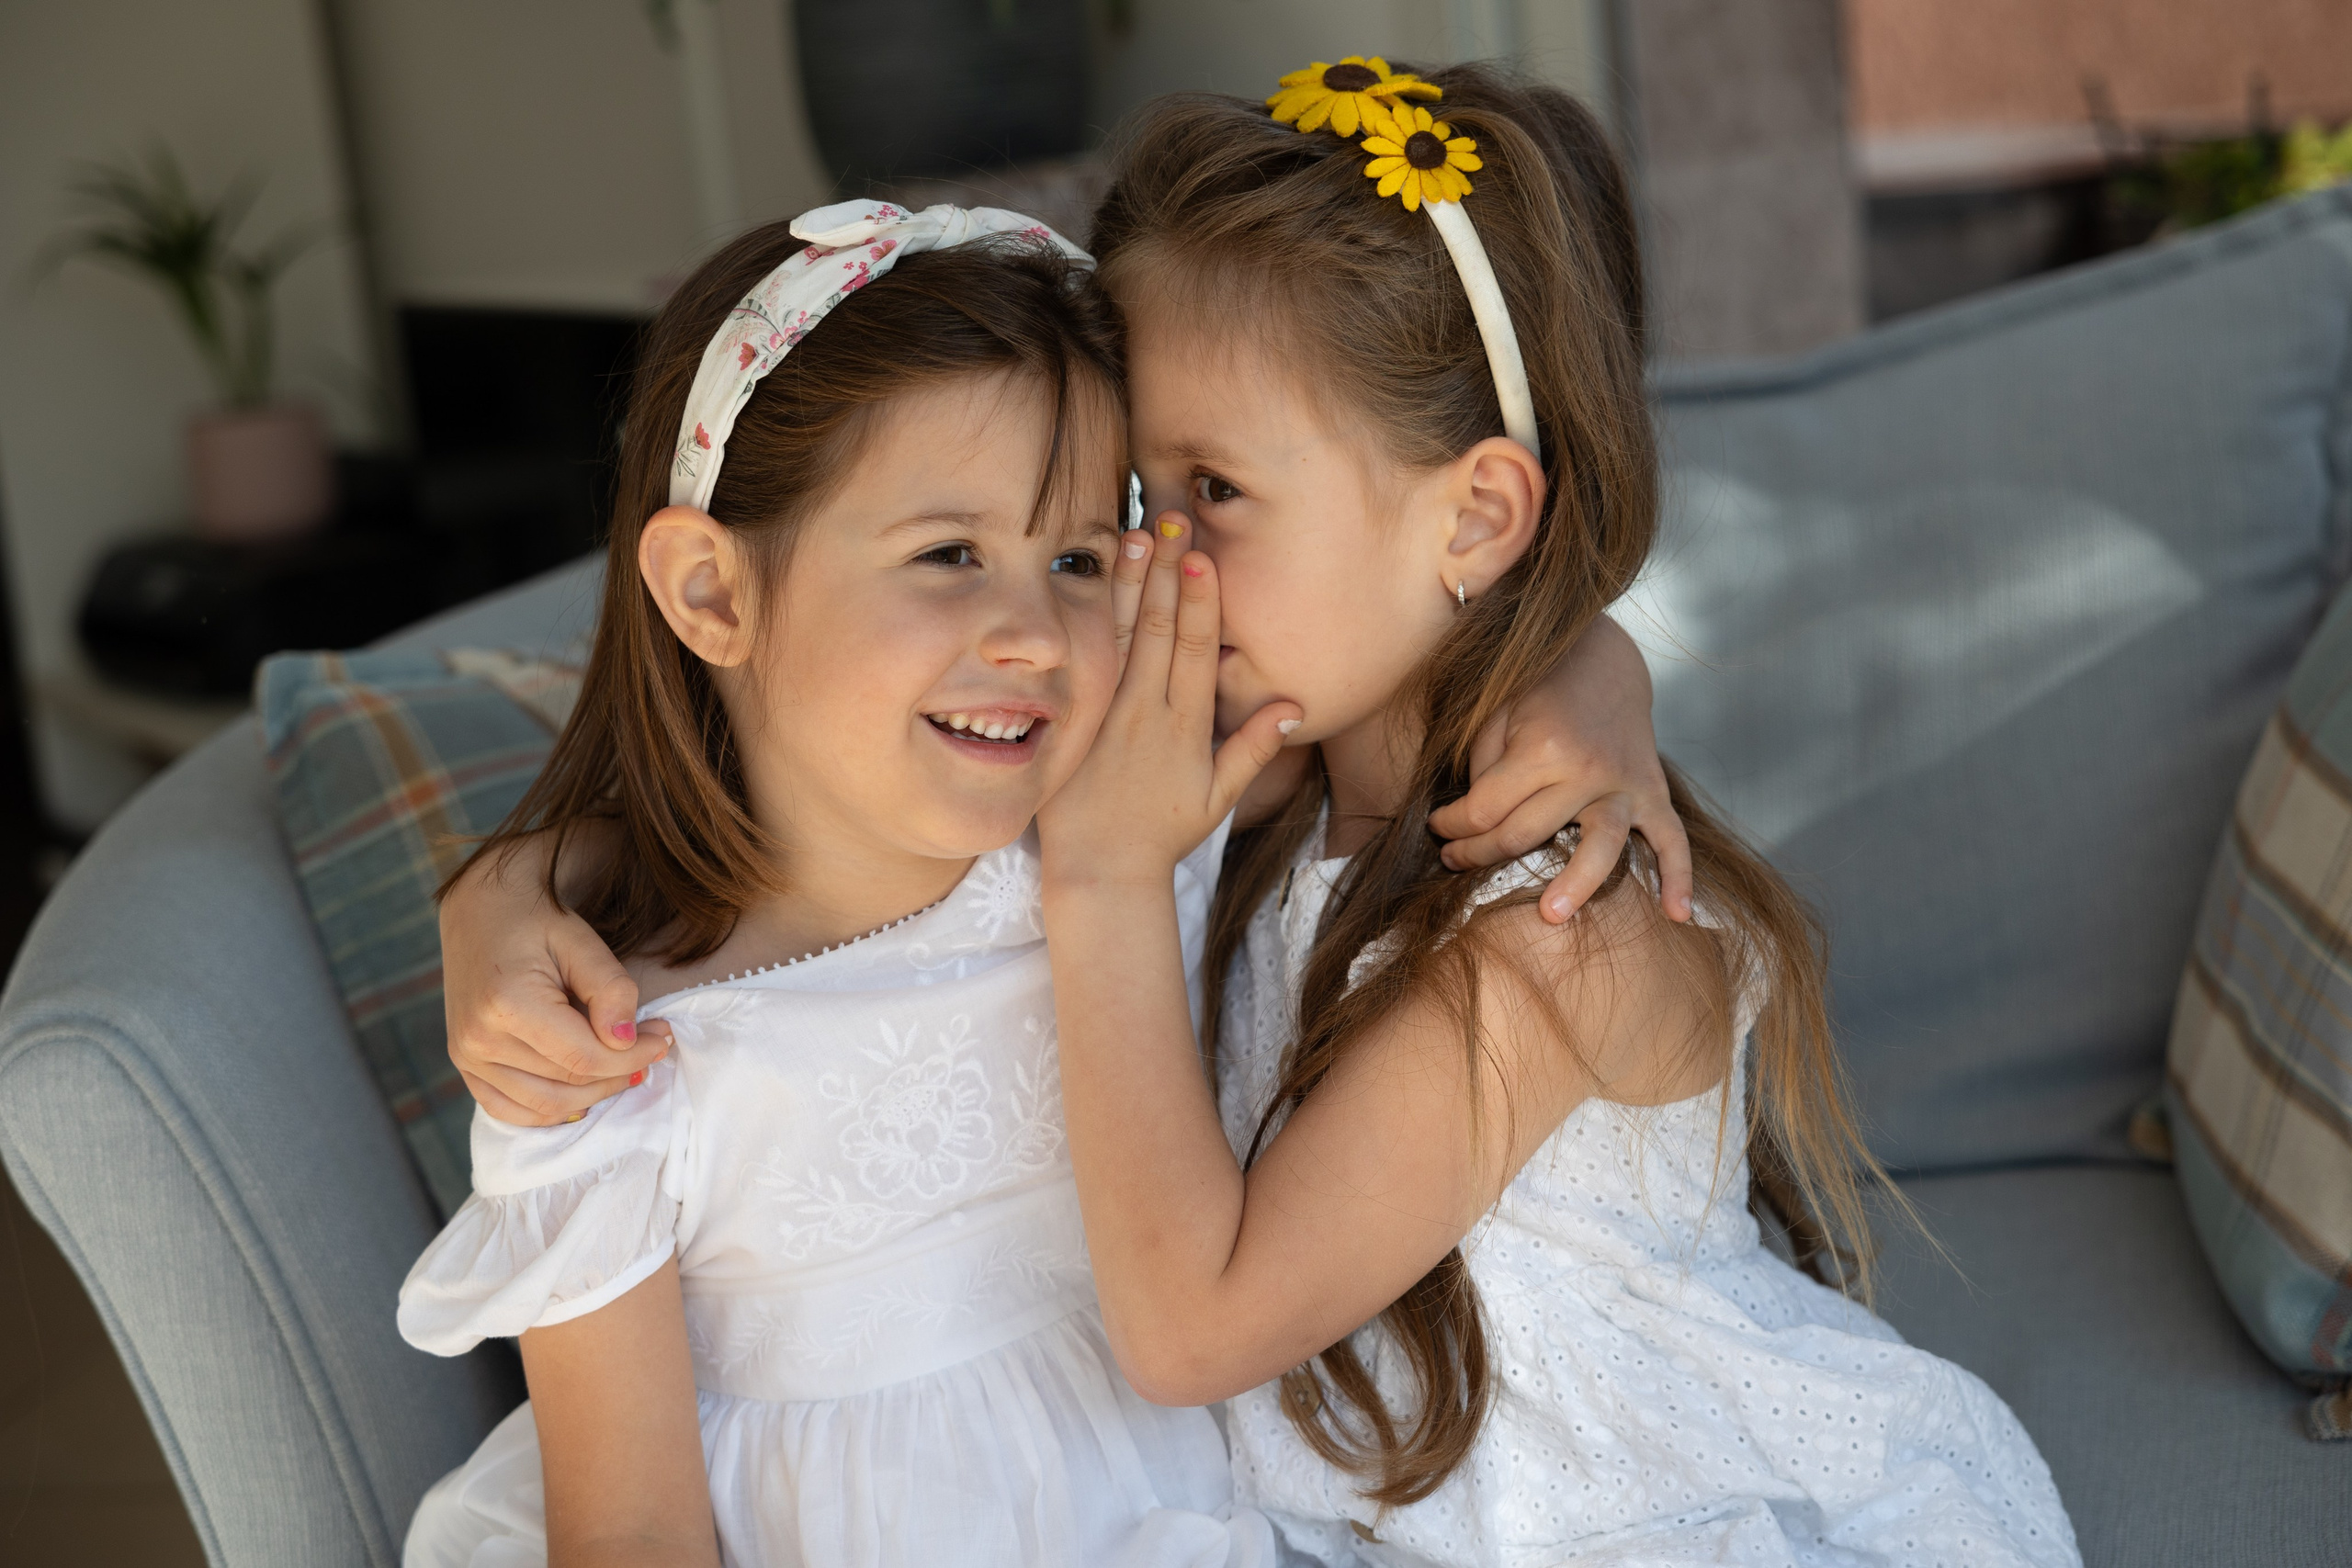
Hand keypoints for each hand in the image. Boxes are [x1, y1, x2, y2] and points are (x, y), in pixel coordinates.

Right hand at [441, 831, 671, 1125]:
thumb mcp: (582, 942)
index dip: (633, 1057)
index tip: (663, 1038)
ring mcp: (467, 1058)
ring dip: (594, 1093)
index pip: (584, 1057)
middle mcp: (479, 1040)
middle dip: (621, 1072)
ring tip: (623, 1066)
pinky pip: (512, 1110)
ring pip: (545, 1105)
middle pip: (568, 1083)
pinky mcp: (465, 1066)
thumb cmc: (535, 921)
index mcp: (507, 1005)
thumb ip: (611, 991)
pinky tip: (584, 1085)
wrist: (479, 910)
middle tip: (652, 1046)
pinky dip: (553, 1108)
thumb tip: (629, 1043)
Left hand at [1038, 513, 1300, 882]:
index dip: (1203, 604)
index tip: (1204, 560)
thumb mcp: (1218, 797)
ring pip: (1123, 635)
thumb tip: (1293, 706)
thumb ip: (1253, 748)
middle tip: (1174, 521)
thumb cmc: (1162, 833)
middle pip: (1161, 629)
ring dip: (1133, 583)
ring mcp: (1108, 713)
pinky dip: (1093, 619)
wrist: (1101, 869)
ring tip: (1137, 534)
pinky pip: (1088, 660)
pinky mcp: (1076, 719)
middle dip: (1169, 572)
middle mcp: (1147, 712)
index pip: (1197, 651)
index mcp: (1186, 726)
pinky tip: (1097, 582)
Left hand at [1427, 615, 1693, 924]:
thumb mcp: (1496, 715)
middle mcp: (1587, 770)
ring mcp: (1624, 783)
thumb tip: (1476, 826)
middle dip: (1479, 854)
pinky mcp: (1653, 791)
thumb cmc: (1537, 690)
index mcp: (1542, 748)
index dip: (1451, 826)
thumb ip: (1485, 772)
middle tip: (1453, 862)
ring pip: (1602, 846)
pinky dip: (1679, 877)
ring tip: (1551, 915)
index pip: (1485, 809)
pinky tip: (1677, 915)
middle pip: (1527, 834)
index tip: (1437, 828)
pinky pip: (1672, 839)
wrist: (1602, 659)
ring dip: (1575, 884)